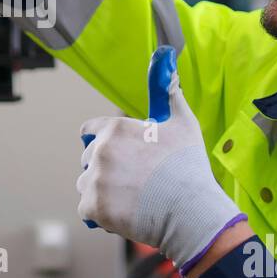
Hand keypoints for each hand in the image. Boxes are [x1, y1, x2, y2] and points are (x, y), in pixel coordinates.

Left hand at [77, 47, 245, 272]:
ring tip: (131, 199)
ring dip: (101, 192)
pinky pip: (86, 209)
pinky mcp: (92, 207)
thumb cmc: (188, 167)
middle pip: (88, 160)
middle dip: (104, 169)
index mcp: (114, 129)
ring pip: (86, 185)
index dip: (102, 142)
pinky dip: (100, 214)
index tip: (117, 154)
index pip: (89, 131)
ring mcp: (94, 180)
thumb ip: (169, 92)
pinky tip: (124, 213)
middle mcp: (100, 152)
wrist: (190, 211)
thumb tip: (167, 63)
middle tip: (133, 181)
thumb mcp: (182, 122)